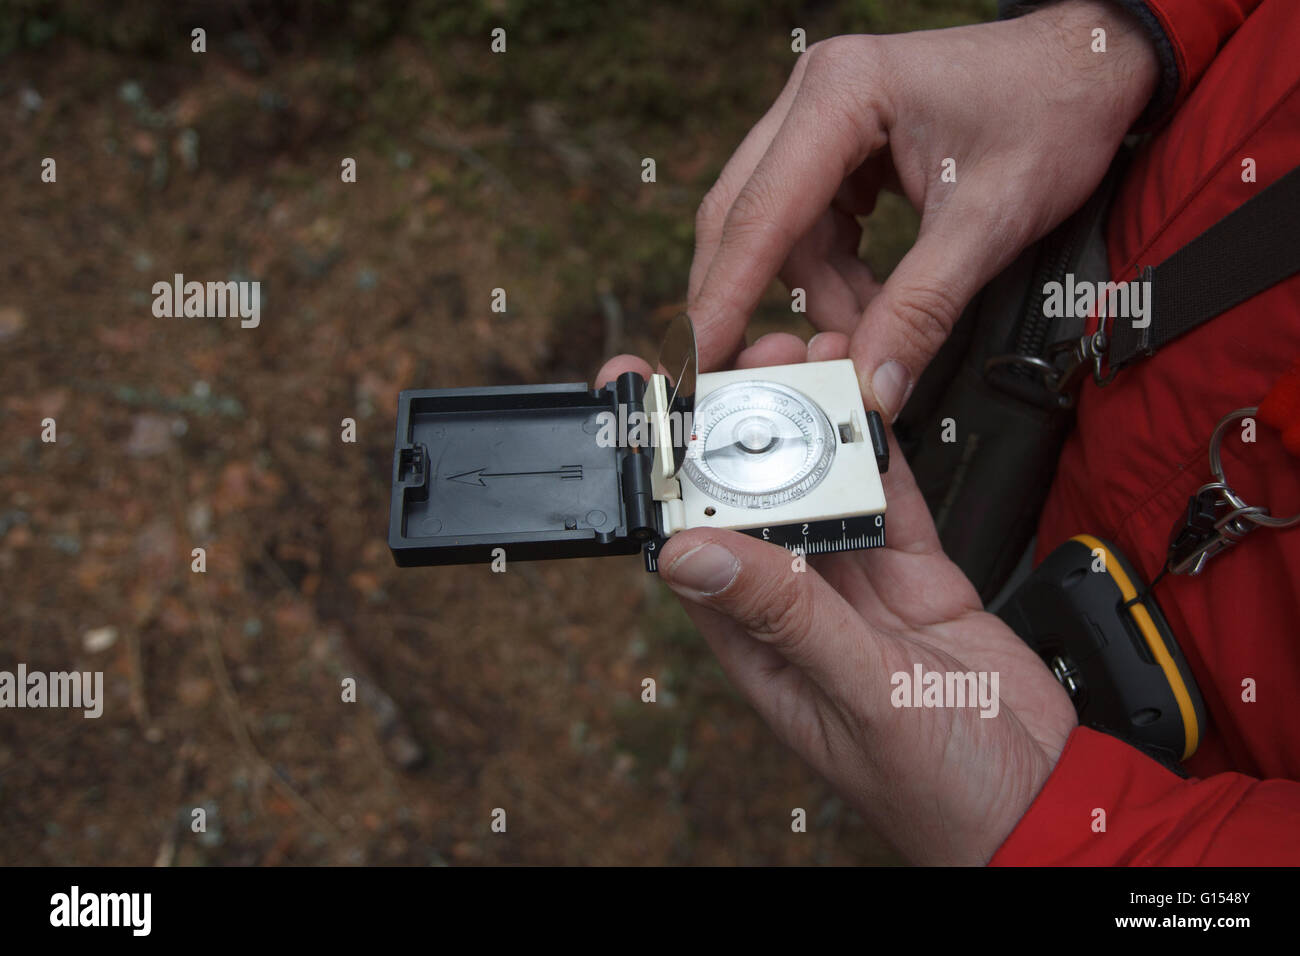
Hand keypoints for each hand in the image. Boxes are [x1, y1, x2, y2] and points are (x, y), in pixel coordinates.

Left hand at [598, 335, 1077, 863]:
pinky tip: (866, 395)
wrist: (1047, 802)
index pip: (692, 542)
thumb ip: (782, 617)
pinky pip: (888, 495)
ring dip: (813, 423)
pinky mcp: (914, 571)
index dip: (665, 471)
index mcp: (756, 644)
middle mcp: (795, 606)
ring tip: (810, 357)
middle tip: (753, 355)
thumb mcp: (856, 693)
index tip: (645, 397)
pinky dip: (880, 447)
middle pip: (754, 498)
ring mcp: (855, 586)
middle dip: (745, 423)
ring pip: (820, 484)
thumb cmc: (938, 790)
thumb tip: (687, 550)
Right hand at [688, 0, 1157, 418]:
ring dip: (816, 294)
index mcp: (841, 95)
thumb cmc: (1051, 116)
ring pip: (776, 233)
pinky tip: (876, 296)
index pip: (760, 213)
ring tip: (875, 325)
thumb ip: (923, 309)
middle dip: (751, 300)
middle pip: (743, 219)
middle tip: (762, 370)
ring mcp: (816, 118)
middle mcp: (811, 97)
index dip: (723, 296)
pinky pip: (804, 226)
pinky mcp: (832, 144)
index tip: (698, 361)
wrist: (1088, 65)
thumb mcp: (991, 221)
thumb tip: (870, 390)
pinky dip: (832, 275)